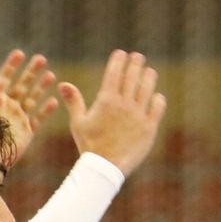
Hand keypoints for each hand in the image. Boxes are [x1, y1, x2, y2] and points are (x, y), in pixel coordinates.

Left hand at [0, 49, 58, 163]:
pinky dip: (46, 110)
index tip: (20, 53)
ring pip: (32, 99)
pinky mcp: (27, 131)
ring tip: (51, 75)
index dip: (11, 66)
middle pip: (21, 85)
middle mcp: (8, 107)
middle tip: (42, 58)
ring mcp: (19, 118)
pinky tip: (55, 101)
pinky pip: (38, 119)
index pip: (4, 79)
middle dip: (31, 72)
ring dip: (41, 87)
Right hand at [59, 50, 165, 175]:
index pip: (114, 73)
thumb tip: (63, 84)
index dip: (118, 61)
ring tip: (149, 71)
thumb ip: (74, 101)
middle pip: (132, 76)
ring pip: (147, 88)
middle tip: (137, 57)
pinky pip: (157, 107)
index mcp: (106, 101)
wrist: (104, 168)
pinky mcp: (149, 127)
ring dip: (148, 77)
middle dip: (135, 64)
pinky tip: (156, 96)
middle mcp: (124, 104)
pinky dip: (157, 99)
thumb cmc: (89, 145)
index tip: (121, 54)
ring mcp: (138, 115)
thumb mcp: (78, 123)